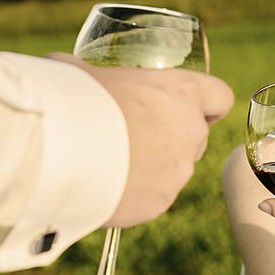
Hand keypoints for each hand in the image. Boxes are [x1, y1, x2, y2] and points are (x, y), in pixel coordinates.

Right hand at [48, 53, 233, 226]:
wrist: (55, 149)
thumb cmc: (70, 97)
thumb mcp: (82, 70)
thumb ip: (98, 75)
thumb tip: (76, 75)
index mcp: (181, 92)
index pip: (220, 97)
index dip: (207, 105)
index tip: (192, 108)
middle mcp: (190, 132)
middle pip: (195, 137)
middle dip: (169, 138)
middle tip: (131, 136)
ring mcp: (178, 171)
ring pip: (172, 170)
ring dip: (150, 168)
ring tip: (107, 163)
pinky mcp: (159, 204)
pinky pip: (151, 198)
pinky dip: (133, 194)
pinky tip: (102, 185)